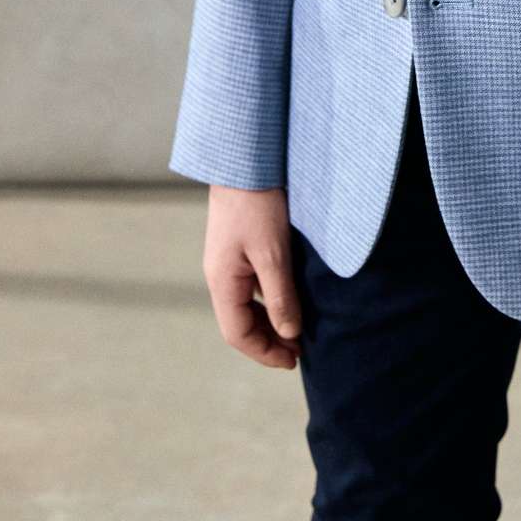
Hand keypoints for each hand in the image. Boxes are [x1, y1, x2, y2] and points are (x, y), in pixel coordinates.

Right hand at [202, 184, 302, 369]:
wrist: (244, 159)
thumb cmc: (257, 204)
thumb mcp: (273, 254)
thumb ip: (280, 296)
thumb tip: (289, 334)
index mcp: (222, 282)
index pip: (238, 334)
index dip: (264, 353)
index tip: (293, 361)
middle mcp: (220, 276)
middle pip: (240, 323)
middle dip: (268, 341)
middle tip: (300, 350)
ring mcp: (227, 262)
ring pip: (245, 305)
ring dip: (269, 320)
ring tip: (298, 328)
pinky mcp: (239, 247)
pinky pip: (251, 285)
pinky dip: (269, 299)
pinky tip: (290, 297)